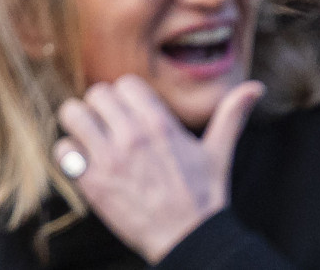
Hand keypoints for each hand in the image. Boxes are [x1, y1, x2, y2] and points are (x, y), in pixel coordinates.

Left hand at [53, 75, 263, 263]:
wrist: (186, 236)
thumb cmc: (203, 194)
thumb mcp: (219, 150)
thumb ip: (232, 114)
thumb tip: (257, 87)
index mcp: (160, 122)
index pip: (125, 84)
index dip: (126, 94)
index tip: (129, 109)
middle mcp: (131, 135)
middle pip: (97, 93)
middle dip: (102, 105)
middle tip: (108, 121)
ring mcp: (108, 159)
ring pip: (73, 114)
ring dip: (79, 122)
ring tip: (90, 134)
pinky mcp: (92, 183)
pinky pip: (62, 150)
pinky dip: (69, 153)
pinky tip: (84, 161)